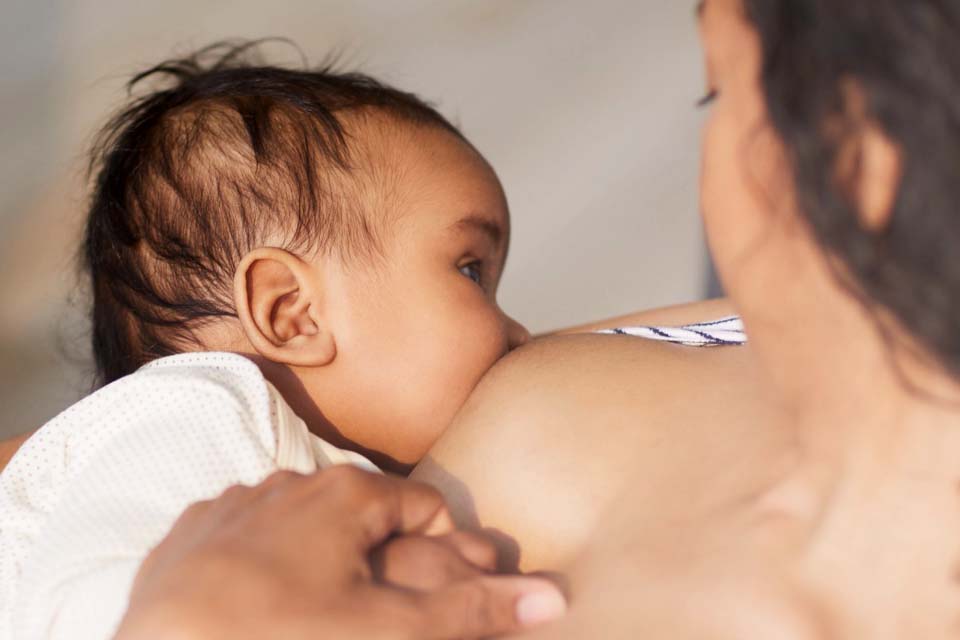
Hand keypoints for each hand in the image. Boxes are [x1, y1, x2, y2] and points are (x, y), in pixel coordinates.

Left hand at [114, 466, 564, 639]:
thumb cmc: (281, 636)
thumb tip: (555, 598)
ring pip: (303, 526)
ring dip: (324, 562)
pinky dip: (266, 567)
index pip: (424, 507)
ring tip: (319, 616)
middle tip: (380, 615)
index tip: (437, 598)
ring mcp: (234, 503)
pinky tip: (261, 610)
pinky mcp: (190, 534)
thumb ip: (472, 611)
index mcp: (344, 491)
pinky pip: (247, 540)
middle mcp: (289, 480)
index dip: (443, 553)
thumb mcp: (388, 631)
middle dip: (383, 560)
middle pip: (363, 515)